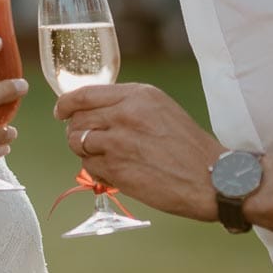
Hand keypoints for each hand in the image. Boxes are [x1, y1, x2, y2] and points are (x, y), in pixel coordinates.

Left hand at [54, 83, 221, 221]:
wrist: (211, 177)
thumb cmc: (187, 146)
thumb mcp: (160, 110)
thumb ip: (126, 105)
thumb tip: (90, 111)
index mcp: (138, 95)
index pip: (84, 94)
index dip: (66, 104)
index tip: (61, 111)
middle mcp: (125, 113)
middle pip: (77, 119)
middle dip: (78, 131)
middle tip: (92, 142)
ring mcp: (118, 141)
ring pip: (77, 142)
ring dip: (85, 152)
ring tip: (106, 158)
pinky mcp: (116, 168)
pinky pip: (88, 166)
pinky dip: (95, 170)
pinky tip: (115, 172)